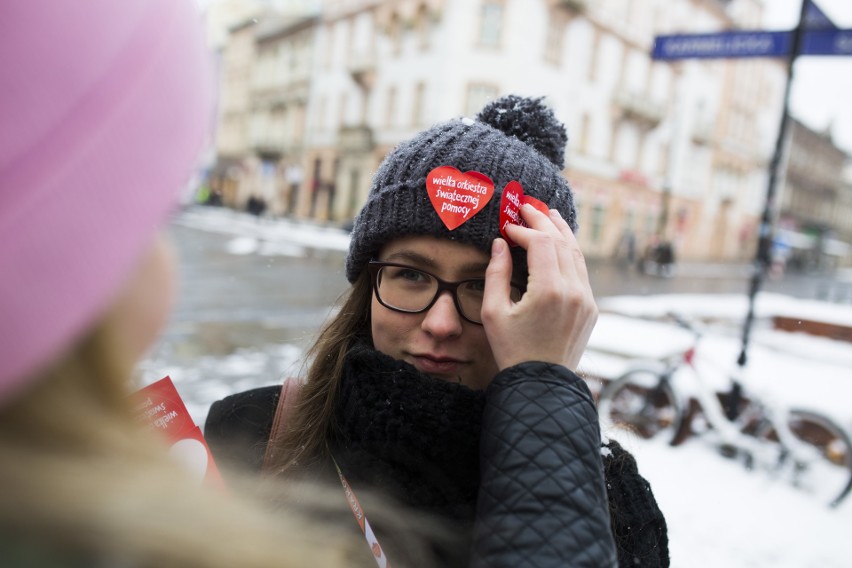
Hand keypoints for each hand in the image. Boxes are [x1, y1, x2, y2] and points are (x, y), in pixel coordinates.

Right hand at [481, 204, 597, 371]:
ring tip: (549, 214)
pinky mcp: (591, 308)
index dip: (524, 230)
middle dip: (544, 221)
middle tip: (528, 206)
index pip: (541, 243)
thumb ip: (496, 273)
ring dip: (562, 232)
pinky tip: (560, 244)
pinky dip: (570, 252)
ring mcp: (586, 300)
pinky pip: (582, 272)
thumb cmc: (512, 351)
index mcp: (549, 291)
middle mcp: (574, 292)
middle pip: (562, 242)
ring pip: (577, 254)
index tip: (507, 226)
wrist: (541, 385)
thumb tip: (501, 243)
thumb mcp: (493, 312)